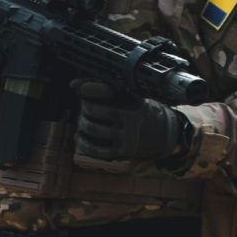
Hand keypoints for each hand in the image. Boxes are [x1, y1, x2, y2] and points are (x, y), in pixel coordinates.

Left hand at [73, 80, 194, 163]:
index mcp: (133, 99)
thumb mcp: (128, 96)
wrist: (163, 135)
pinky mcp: (124, 152)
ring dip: (82, 125)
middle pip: (93, 110)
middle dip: (84, 109)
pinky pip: (96, 149)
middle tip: (84, 110)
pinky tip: (83, 138)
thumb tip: (73, 84)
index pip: (105, 89)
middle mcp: (131, 117)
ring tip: (83, 124)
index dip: (89, 88)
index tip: (80, 89)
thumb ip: (101, 88)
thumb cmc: (138, 111)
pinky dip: (84, 143)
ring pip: (92, 129)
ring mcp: (128, 136)